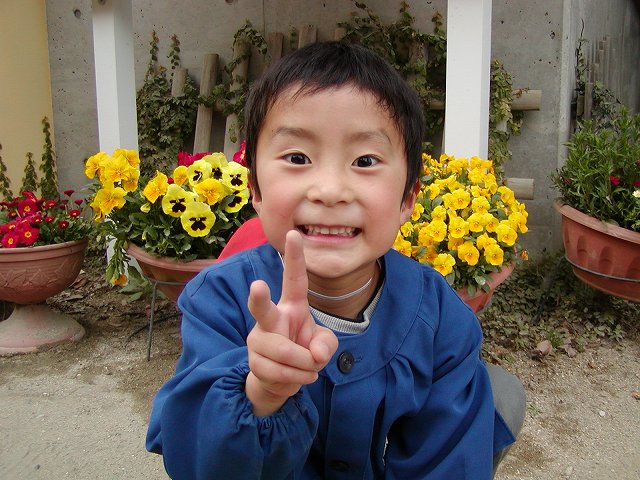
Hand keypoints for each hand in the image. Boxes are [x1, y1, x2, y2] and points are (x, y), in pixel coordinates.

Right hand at [246, 230, 337, 415]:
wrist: (278, 381)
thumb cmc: (303, 352)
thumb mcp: (323, 346)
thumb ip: (327, 345)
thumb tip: (315, 355)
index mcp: (291, 306)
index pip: (294, 279)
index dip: (295, 257)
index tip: (294, 233)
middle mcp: (270, 318)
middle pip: (262, 308)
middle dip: (259, 297)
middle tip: (258, 285)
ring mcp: (258, 339)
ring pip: (283, 352)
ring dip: (304, 367)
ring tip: (307, 370)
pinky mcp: (253, 361)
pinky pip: (280, 372)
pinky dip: (296, 380)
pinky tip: (294, 378)